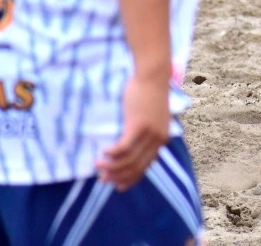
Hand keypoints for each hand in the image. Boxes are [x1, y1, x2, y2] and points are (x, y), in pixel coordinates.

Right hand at [96, 73, 170, 190]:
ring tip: (98, 167)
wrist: (153, 75)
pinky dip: (112, 154)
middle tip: (103, 180)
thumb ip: (145, 130)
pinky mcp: (139, 126)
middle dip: (119, 176)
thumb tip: (131, 142)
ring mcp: (149, 133)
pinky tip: (103, 153)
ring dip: (112, 167)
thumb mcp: (151, 115)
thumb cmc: (148, 92)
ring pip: (128, 160)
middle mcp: (158, 139)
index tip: (118, 185)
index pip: (146, 166)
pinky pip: (123, 148)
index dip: (131, 178)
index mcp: (162, 138)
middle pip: (137, 167)